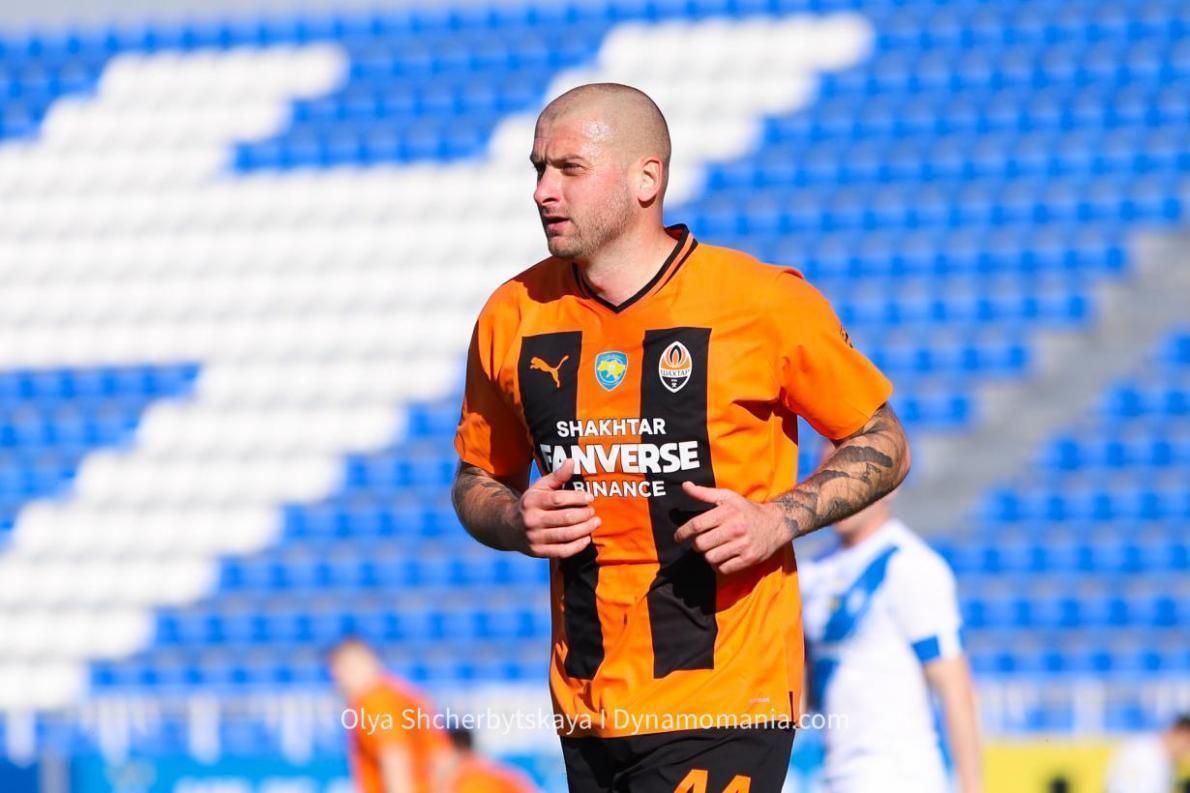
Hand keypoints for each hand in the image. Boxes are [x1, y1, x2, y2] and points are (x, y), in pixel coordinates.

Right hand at [517, 458, 600, 558]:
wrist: (509, 527)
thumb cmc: (532, 503)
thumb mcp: (540, 487)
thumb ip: (557, 476)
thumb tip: (571, 461)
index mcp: (532, 501)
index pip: (558, 499)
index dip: (577, 498)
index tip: (590, 497)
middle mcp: (532, 520)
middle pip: (565, 518)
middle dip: (584, 514)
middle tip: (593, 511)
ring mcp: (535, 538)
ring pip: (566, 535)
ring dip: (585, 529)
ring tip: (595, 523)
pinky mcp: (539, 552)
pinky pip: (562, 551)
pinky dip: (577, 546)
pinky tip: (586, 538)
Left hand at [673, 481, 790, 574]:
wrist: (774, 524)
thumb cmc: (746, 509)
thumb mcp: (727, 497)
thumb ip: (704, 493)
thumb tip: (685, 486)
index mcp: (728, 511)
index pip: (697, 525)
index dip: (683, 532)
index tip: (678, 536)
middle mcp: (735, 528)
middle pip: (701, 544)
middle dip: (696, 544)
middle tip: (700, 542)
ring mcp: (743, 545)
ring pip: (710, 558)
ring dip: (707, 555)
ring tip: (712, 549)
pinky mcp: (749, 559)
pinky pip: (723, 568)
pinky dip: (718, 565)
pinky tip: (721, 557)